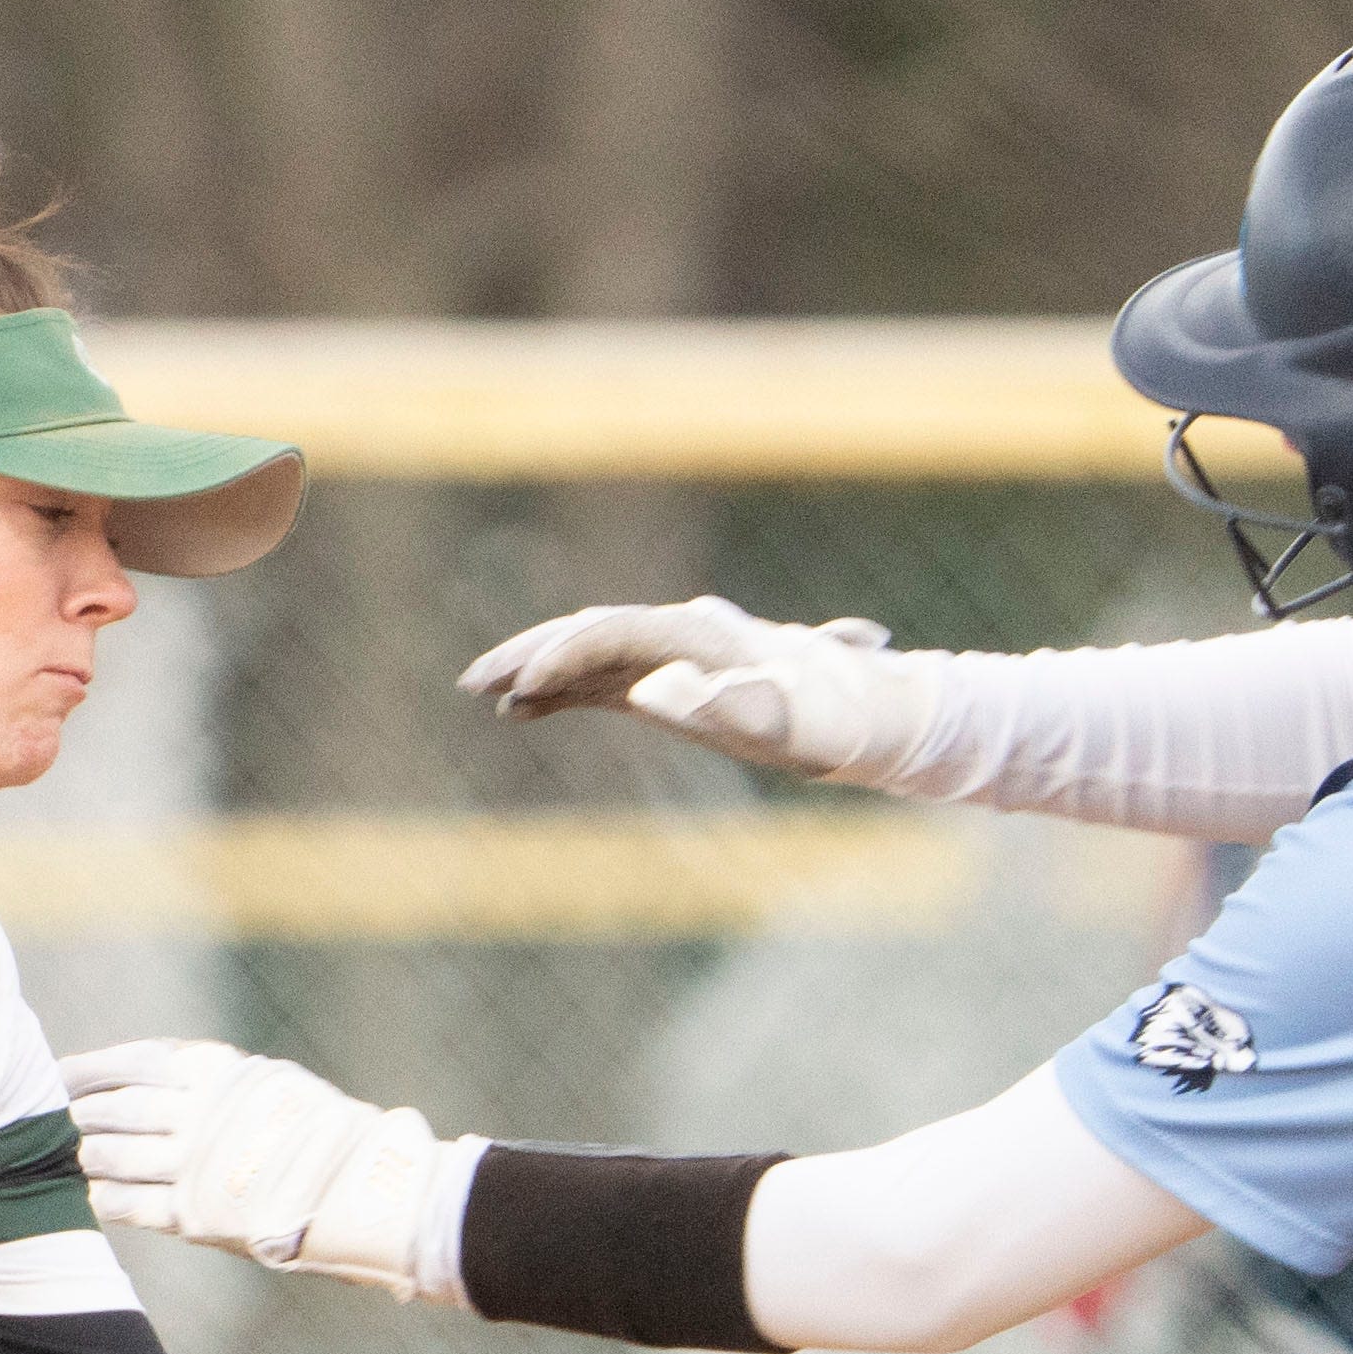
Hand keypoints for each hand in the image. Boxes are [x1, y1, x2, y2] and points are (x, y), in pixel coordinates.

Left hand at [57, 1038, 459, 1298]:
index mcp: (212, 1070)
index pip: (128, 1063)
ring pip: (111, 1156)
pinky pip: (128, 1204)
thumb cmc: (312, 1131)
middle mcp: (195, 1113)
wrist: (360, 1187)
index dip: (85, 1071)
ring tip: (80, 1157)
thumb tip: (145, 1073)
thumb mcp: (261, 1081)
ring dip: (89, 1157)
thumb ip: (206, 1079)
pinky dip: (104, 1197)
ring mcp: (193, 1165)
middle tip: (58, 1120)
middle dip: (81, 1115)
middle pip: (112, 1110)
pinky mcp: (195, 1214)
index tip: (58, 1076)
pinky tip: (94, 1194)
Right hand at [455, 598, 943, 791]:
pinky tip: (523, 714)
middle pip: (590, 632)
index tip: (523, 690)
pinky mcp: (675, 684)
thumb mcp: (792, 721)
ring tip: (484, 696)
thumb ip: (729, 702)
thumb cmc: (838, 720)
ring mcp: (676, 658)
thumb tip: (656, 689)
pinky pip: (605, 680)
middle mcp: (681, 635)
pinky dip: (561, 692)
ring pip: (591, 653)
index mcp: (701, 635)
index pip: (615, 633)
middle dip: (530, 655)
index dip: (564, 658)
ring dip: (536, 671)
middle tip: (474, 683)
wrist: (878, 714)